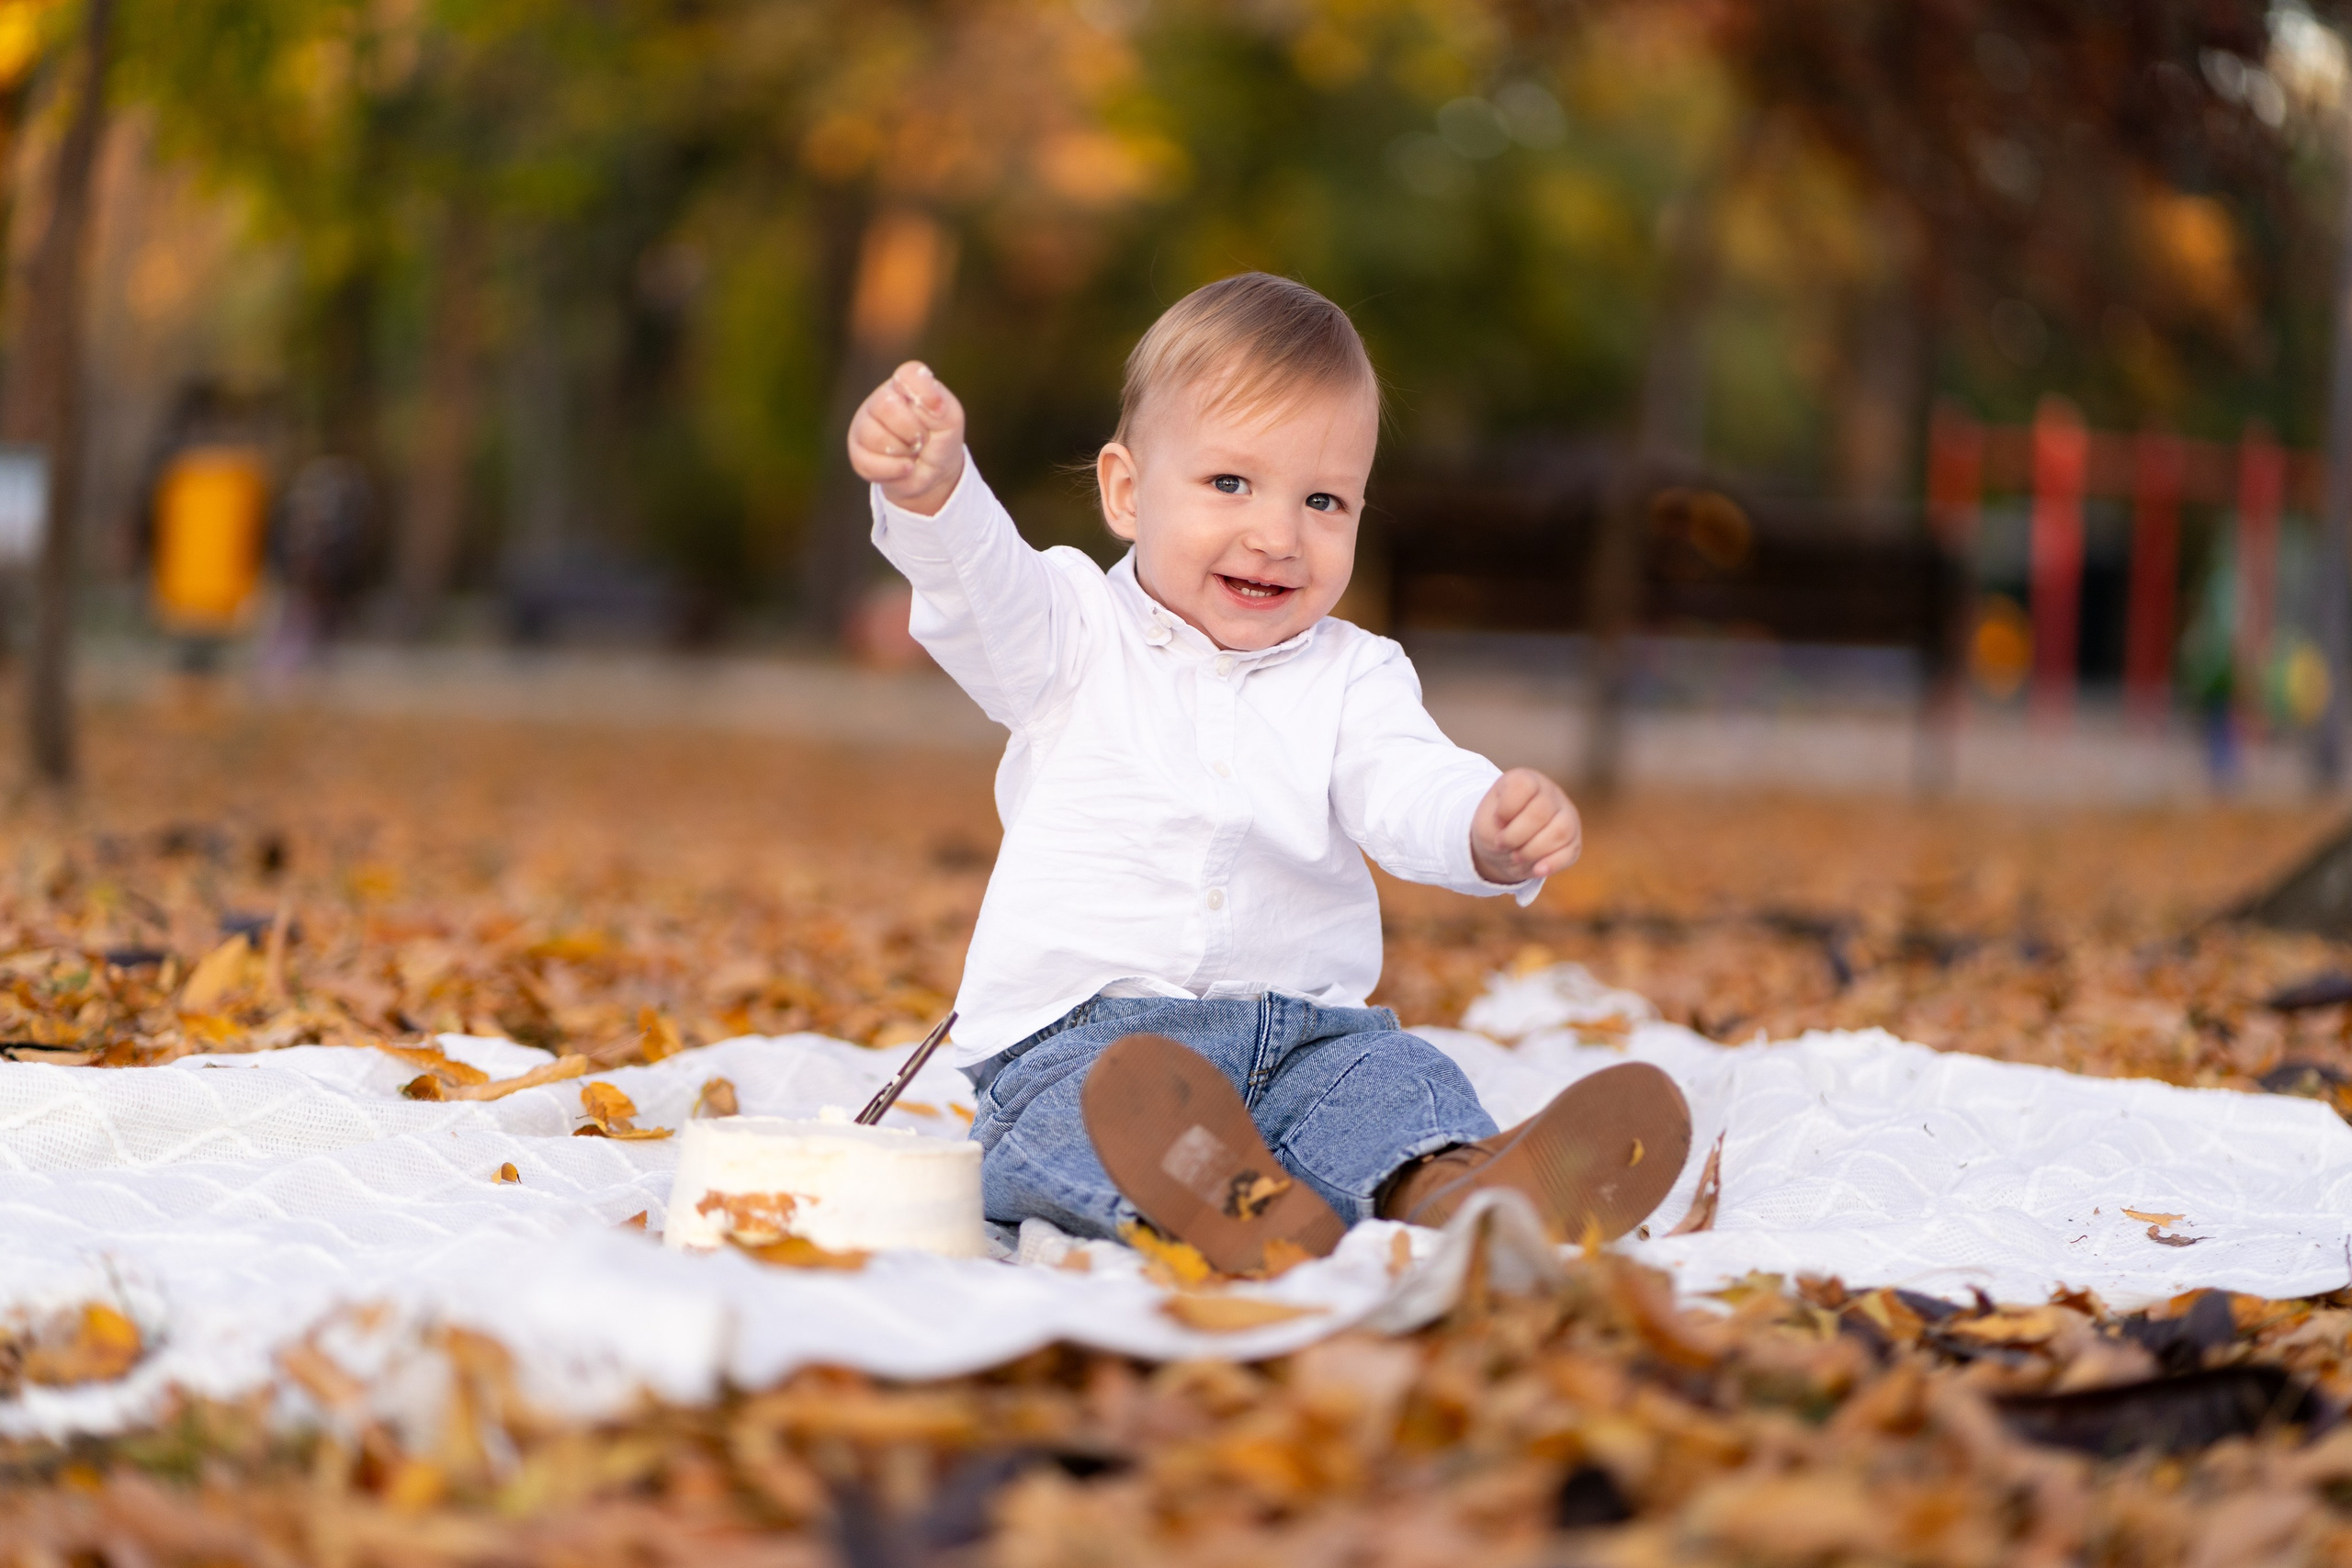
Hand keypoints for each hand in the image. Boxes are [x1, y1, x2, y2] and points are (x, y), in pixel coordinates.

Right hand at [848, 361, 966, 514]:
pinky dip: (894, 470)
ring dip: (904, 452)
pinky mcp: (857, 452)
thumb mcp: (951, 420)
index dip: (924, 392)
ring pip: (876, 437)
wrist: (933, 473)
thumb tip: (934, 405)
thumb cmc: (940, 439)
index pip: (908, 374)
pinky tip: (904, 467)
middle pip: (886, 406)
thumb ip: (944, 405)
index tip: (939, 410)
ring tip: (912, 452)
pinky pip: (869, 462)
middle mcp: (880, 399)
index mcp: (904, 385)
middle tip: (922, 439)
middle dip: (913, 431)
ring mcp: (864, 425)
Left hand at [1470, 768, 1580, 883]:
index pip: (1523, 786)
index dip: (1506, 809)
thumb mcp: (1485, 821)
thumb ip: (1498, 826)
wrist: (1504, 847)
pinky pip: (1569, 852)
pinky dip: (1552, 864)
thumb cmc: (1494, 828)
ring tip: (1516, 856)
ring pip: (1560, 832)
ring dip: (1532, 851)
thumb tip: (1522, 846)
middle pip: (1540, 813)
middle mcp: (1550, 794)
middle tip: (1502, 844)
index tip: (1496, 821)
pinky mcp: (1573, 841)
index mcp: (1526, 780)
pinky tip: (1536, 869)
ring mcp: (1566, 816)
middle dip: (1515, 836)